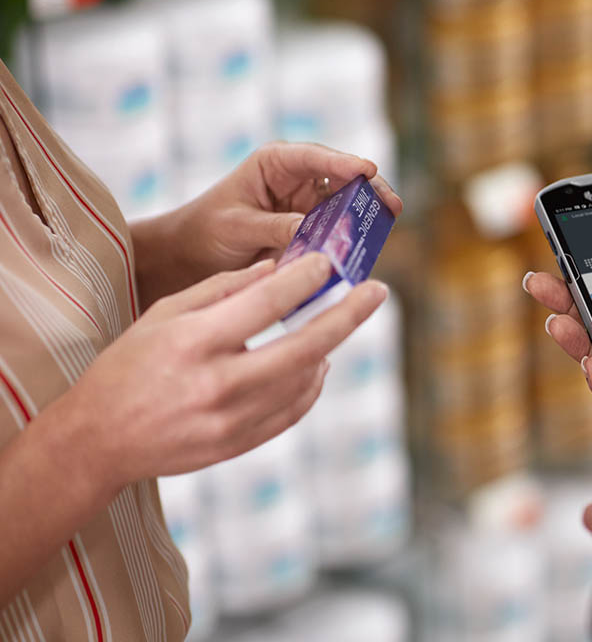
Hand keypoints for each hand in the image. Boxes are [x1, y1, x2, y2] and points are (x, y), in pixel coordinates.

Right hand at [56, 253, 386, 488]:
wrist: (98, 441)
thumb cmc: (129, 366)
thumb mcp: (164, 314)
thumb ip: (222, 290)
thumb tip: (279, 267)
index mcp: (194, 343)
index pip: (265, 303)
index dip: (305, 279)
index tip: (331, 262)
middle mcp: (217, 384)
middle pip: (304, 346)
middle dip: (348, 315)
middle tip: (378, 290)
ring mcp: (231, 420)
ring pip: (306, 379)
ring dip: (331, 348)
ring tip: (340, 322)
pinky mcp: (239, 445)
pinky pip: (294, 411)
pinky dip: (313, 384)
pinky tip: (318, 363)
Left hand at [134, 142, 403, 306]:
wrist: (191, 257)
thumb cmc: (207, 230)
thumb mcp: (238, 227)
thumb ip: (276, 227)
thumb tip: (314, 232)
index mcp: (276, 163)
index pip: (315, 157)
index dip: (344, 163)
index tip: (367, 170)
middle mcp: (299, 178)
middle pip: (344, 178)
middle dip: (368, 190)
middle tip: (391, 206)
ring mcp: (310, 204)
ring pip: (348, 205)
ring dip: (365, 216)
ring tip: (385, 226)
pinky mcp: (315, 229)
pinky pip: (340, 230)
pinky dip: (353, 238)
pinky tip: (368, 247)